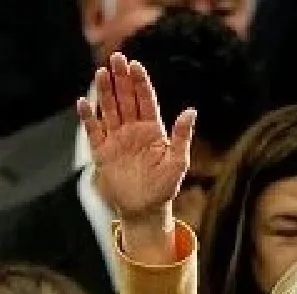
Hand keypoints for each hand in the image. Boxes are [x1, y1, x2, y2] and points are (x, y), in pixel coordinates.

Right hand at [77, 52, 195, 223]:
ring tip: (102, 72)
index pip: (145, 100)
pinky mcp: (102, 152)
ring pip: (109, 109)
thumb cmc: (164, 189)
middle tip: (117, 58)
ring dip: (105, 92)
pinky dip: (88, 117)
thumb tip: (191, 111)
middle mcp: (133, 130)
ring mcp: (116, 139)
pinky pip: (93, 131)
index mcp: (152, 130)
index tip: (136, 66)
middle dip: (121, 79)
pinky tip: (84, 103)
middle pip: (126, 99)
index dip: (140, 83)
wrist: (144, 210)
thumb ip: (182, 136)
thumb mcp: (178, 163)